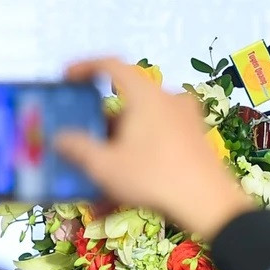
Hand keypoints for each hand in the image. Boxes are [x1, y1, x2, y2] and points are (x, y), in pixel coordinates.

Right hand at [53, 58, 252, 240]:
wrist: (209, 205)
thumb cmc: (153, 177)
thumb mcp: (106, 166)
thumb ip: (78, 148)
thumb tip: (59, 138)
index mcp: (145, 94)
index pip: (111, 65)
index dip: (85, 67)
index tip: (68, 78)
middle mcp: (167, 98)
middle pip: (127, 99)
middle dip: (102, 119)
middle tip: (85, 136)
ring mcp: (186, 117)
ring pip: (143, 121)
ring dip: (121, 139)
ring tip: (104, 166)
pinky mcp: (196, 137)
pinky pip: (160, 136)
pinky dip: (140, 150)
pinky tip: (128, 183)